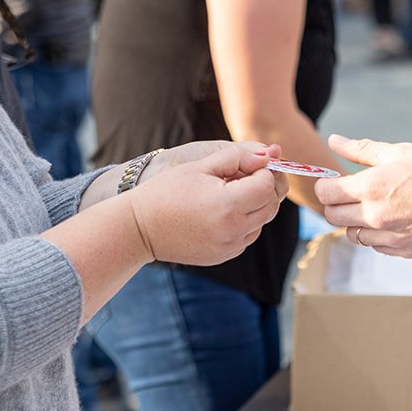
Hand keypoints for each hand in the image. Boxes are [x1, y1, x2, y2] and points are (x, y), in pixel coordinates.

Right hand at [126, 144, 283, 265]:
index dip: (262, 171)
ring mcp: (230, 246)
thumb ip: (238, 156)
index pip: (268, 185)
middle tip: (244, 176)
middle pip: (271, 205)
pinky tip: (222, 212)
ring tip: (229, 194)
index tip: (247, 165)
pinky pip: (247, 236)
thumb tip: (270, 154)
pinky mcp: (224, 255)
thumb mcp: (201, 165)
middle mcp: (233, 229)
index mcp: (228, 204)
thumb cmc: (167, 191)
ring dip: (255, 205)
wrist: (140, 228)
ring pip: (262, 222)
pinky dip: (244, 222)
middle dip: (264, 188)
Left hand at [316, 135, 411, 257]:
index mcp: (372, 188)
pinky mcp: (403, 251)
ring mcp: (389, 237)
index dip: (326, 185)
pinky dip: (376, 235)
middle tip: (350, 194)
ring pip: (352, 236)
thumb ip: (361, 150)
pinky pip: (375, 246)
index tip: (334, 181)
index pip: (326, 193)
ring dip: (355, 222)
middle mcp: (376, 216)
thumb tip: (334, 141)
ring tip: (375, 207)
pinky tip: (393, 220)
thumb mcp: (400, 152)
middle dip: (336, 205)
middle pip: (332, 218)